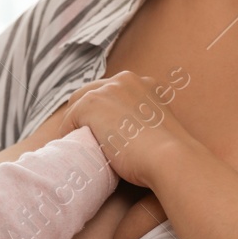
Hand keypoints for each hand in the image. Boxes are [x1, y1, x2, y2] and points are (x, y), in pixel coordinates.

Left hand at [63, 70, 192, 185]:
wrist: (169, 158)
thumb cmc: (168, 155)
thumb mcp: (159, 128)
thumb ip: (144, 121)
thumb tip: (132, 134)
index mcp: (145, 84)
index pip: (113, 93)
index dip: (105, 113)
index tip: (102, 131)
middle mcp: (126, 80)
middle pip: (93, 92)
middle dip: (87, 114)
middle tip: (85, 137)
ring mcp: (108, 89)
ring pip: (79, 104)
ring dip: (77, 123)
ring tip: (77, 144)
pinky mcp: (91, 104)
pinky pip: (69, 120)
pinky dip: (68, 134)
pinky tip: (73, 149)